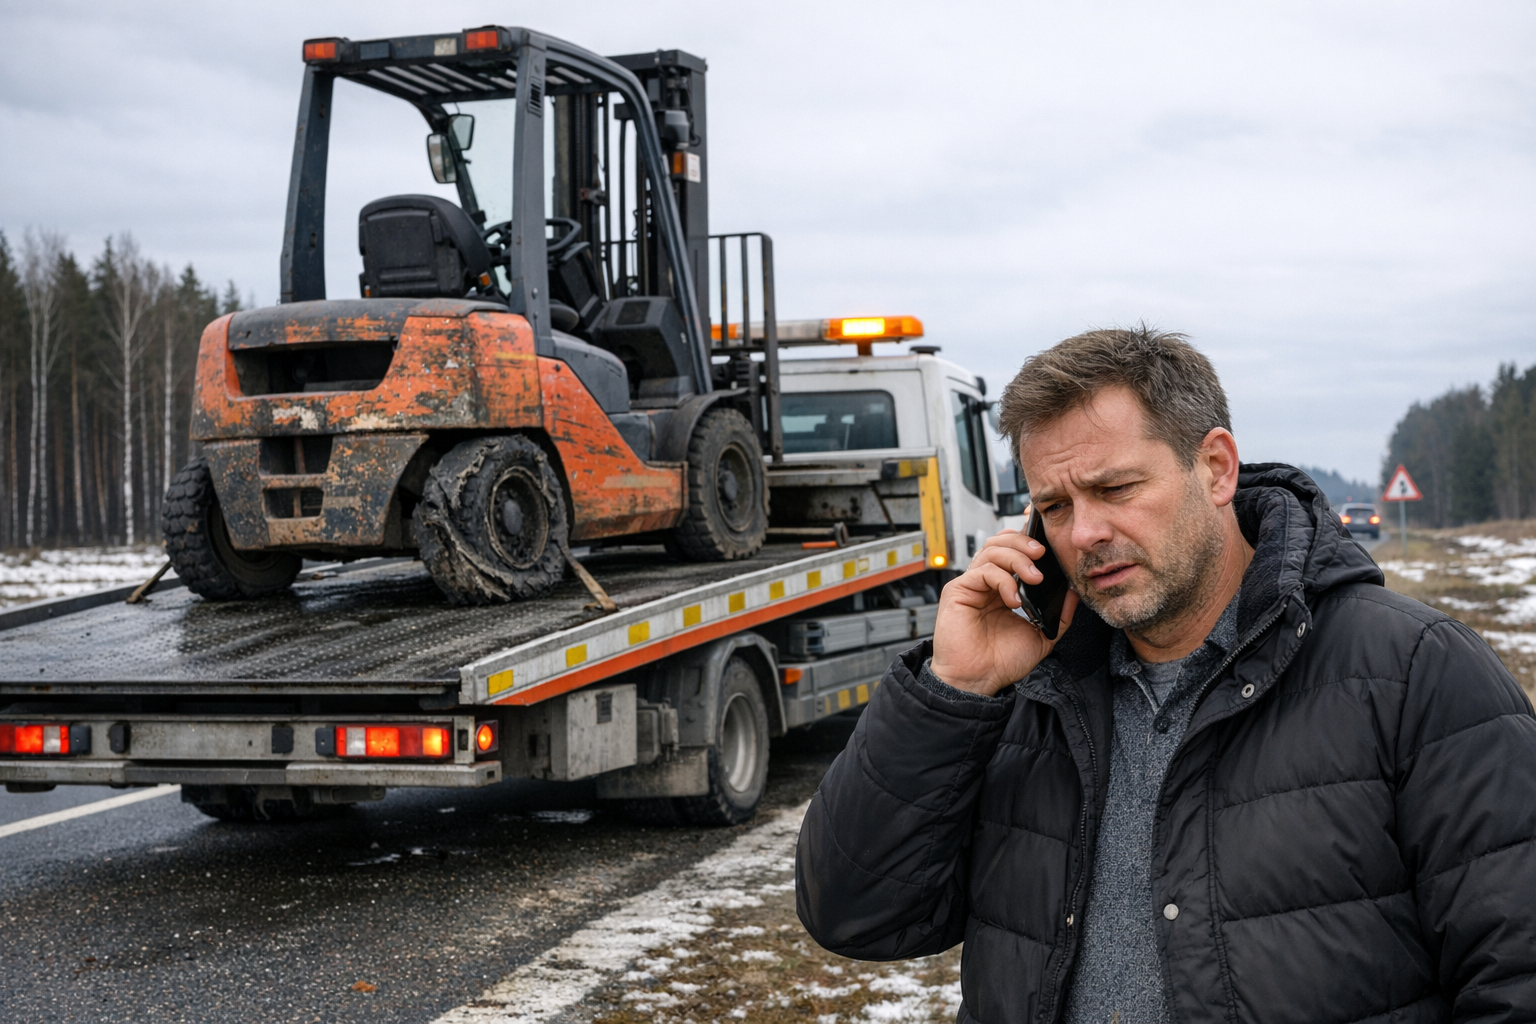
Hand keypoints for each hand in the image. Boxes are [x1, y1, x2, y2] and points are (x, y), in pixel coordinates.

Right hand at [929, 527, 1078, 696]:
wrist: (978, 681)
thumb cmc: (1001, 662)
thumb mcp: (1040, 636)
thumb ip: (1058, 615)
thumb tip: (1073, 592)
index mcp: (1002, 589)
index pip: (1012, 551)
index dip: (1027, 541)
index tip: (1049, 546)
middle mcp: (985, 583)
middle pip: (1000, 542)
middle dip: (1023, 542)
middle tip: (1042, 555)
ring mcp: (970, 585)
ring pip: (991, 550)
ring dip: (1017, 558)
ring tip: (1034, 577)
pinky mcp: (958, 590)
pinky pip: (983, 571)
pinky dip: (1003, 579)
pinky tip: (1014, 599)